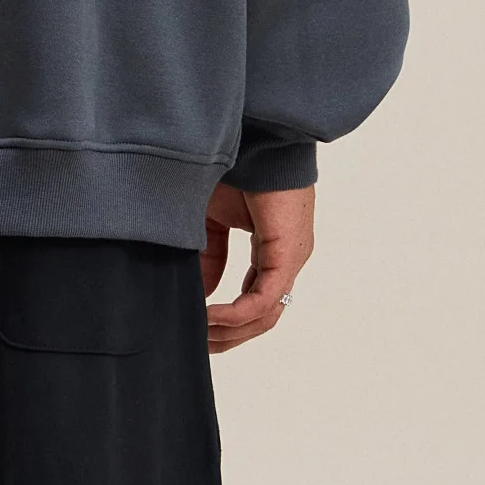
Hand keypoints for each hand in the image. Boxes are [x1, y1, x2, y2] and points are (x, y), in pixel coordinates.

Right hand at [200, 182, 312, 352]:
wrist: (256, 138)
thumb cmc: (236, 168)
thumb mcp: (211, 220)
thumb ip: (207, 255)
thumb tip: (201, 291)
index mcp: (272, 250)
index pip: (251, 298)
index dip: (223, 319)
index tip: (194, 328)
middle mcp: (286, 260)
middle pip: (261, 316)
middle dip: (227, 336)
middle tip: (198, 346)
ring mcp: (290, 260)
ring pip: (264, 316)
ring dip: (230, 331)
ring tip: (199, 336)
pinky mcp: (287, 255)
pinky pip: (262, 300)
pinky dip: (234, 315)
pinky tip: (208, 317)